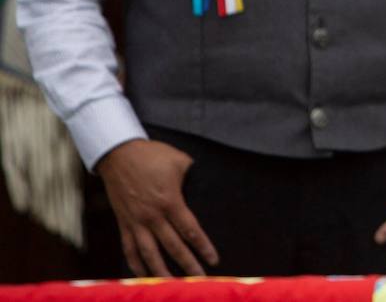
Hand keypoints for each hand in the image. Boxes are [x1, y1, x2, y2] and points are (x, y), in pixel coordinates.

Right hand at [95, 139, 218, 276]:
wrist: (119, 154)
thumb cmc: (152, 155)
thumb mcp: (180, 161)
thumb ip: (192, 177)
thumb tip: (202, 186)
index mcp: (170, 202)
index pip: (190, 231)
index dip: (203, 247)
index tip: (213, 260)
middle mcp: (153, 216)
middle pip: (173, 246)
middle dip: (188, 264)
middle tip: (200, 278)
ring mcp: (136, 221)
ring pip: (149, 253)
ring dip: (161, 271)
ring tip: (172, 284)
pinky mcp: (123, 223)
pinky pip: (129, 248)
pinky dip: (136, 264)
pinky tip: (143, 274)